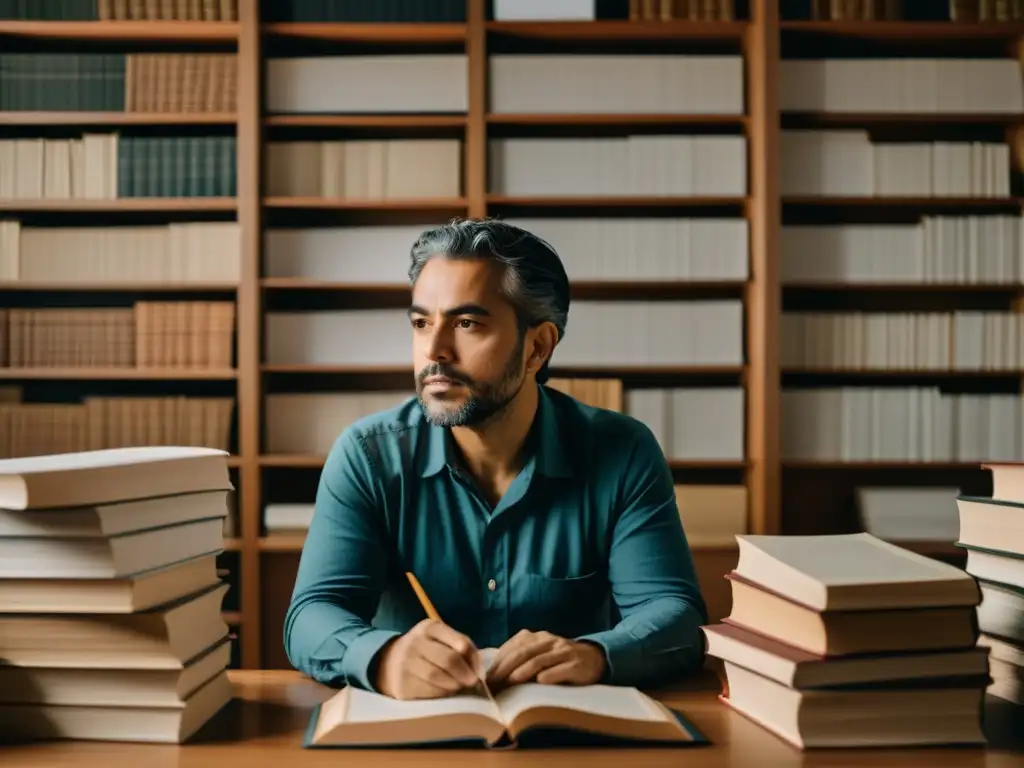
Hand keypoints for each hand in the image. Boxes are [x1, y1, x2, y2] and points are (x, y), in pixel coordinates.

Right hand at [374, 619, 481, 699]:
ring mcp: (406, 663)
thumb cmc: (427, 651)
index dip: (474, 660)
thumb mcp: (441, 640)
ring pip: (438, 677)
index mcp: (430, 628)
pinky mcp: (402, 684)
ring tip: (457, 687)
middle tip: (472, 683)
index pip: (461, 642)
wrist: (390, 662)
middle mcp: (415, 642)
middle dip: (465, 675)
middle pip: (449, 660)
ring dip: (454, 686)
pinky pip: (428, 692)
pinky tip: (443, 692)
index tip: (479, 672)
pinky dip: (441, 695)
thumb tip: (479, 673)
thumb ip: (462, 649)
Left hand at [486, 630, 606, 687]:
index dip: (498, 662)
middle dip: (505, 668)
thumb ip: (519, 660)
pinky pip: (561, 669)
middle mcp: (548, 640)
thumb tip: (492, 675)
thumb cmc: (558, 661)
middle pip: (523, 652)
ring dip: (523, 671)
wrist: (592, 658)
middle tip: (494, 683)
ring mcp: (563, 651)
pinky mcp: (576, 664)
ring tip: (510, 681)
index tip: (486, 678)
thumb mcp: (539, 655)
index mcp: (536, 637)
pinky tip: (540, 682)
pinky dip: (550, 675)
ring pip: (539, 660)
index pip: (512, 647)